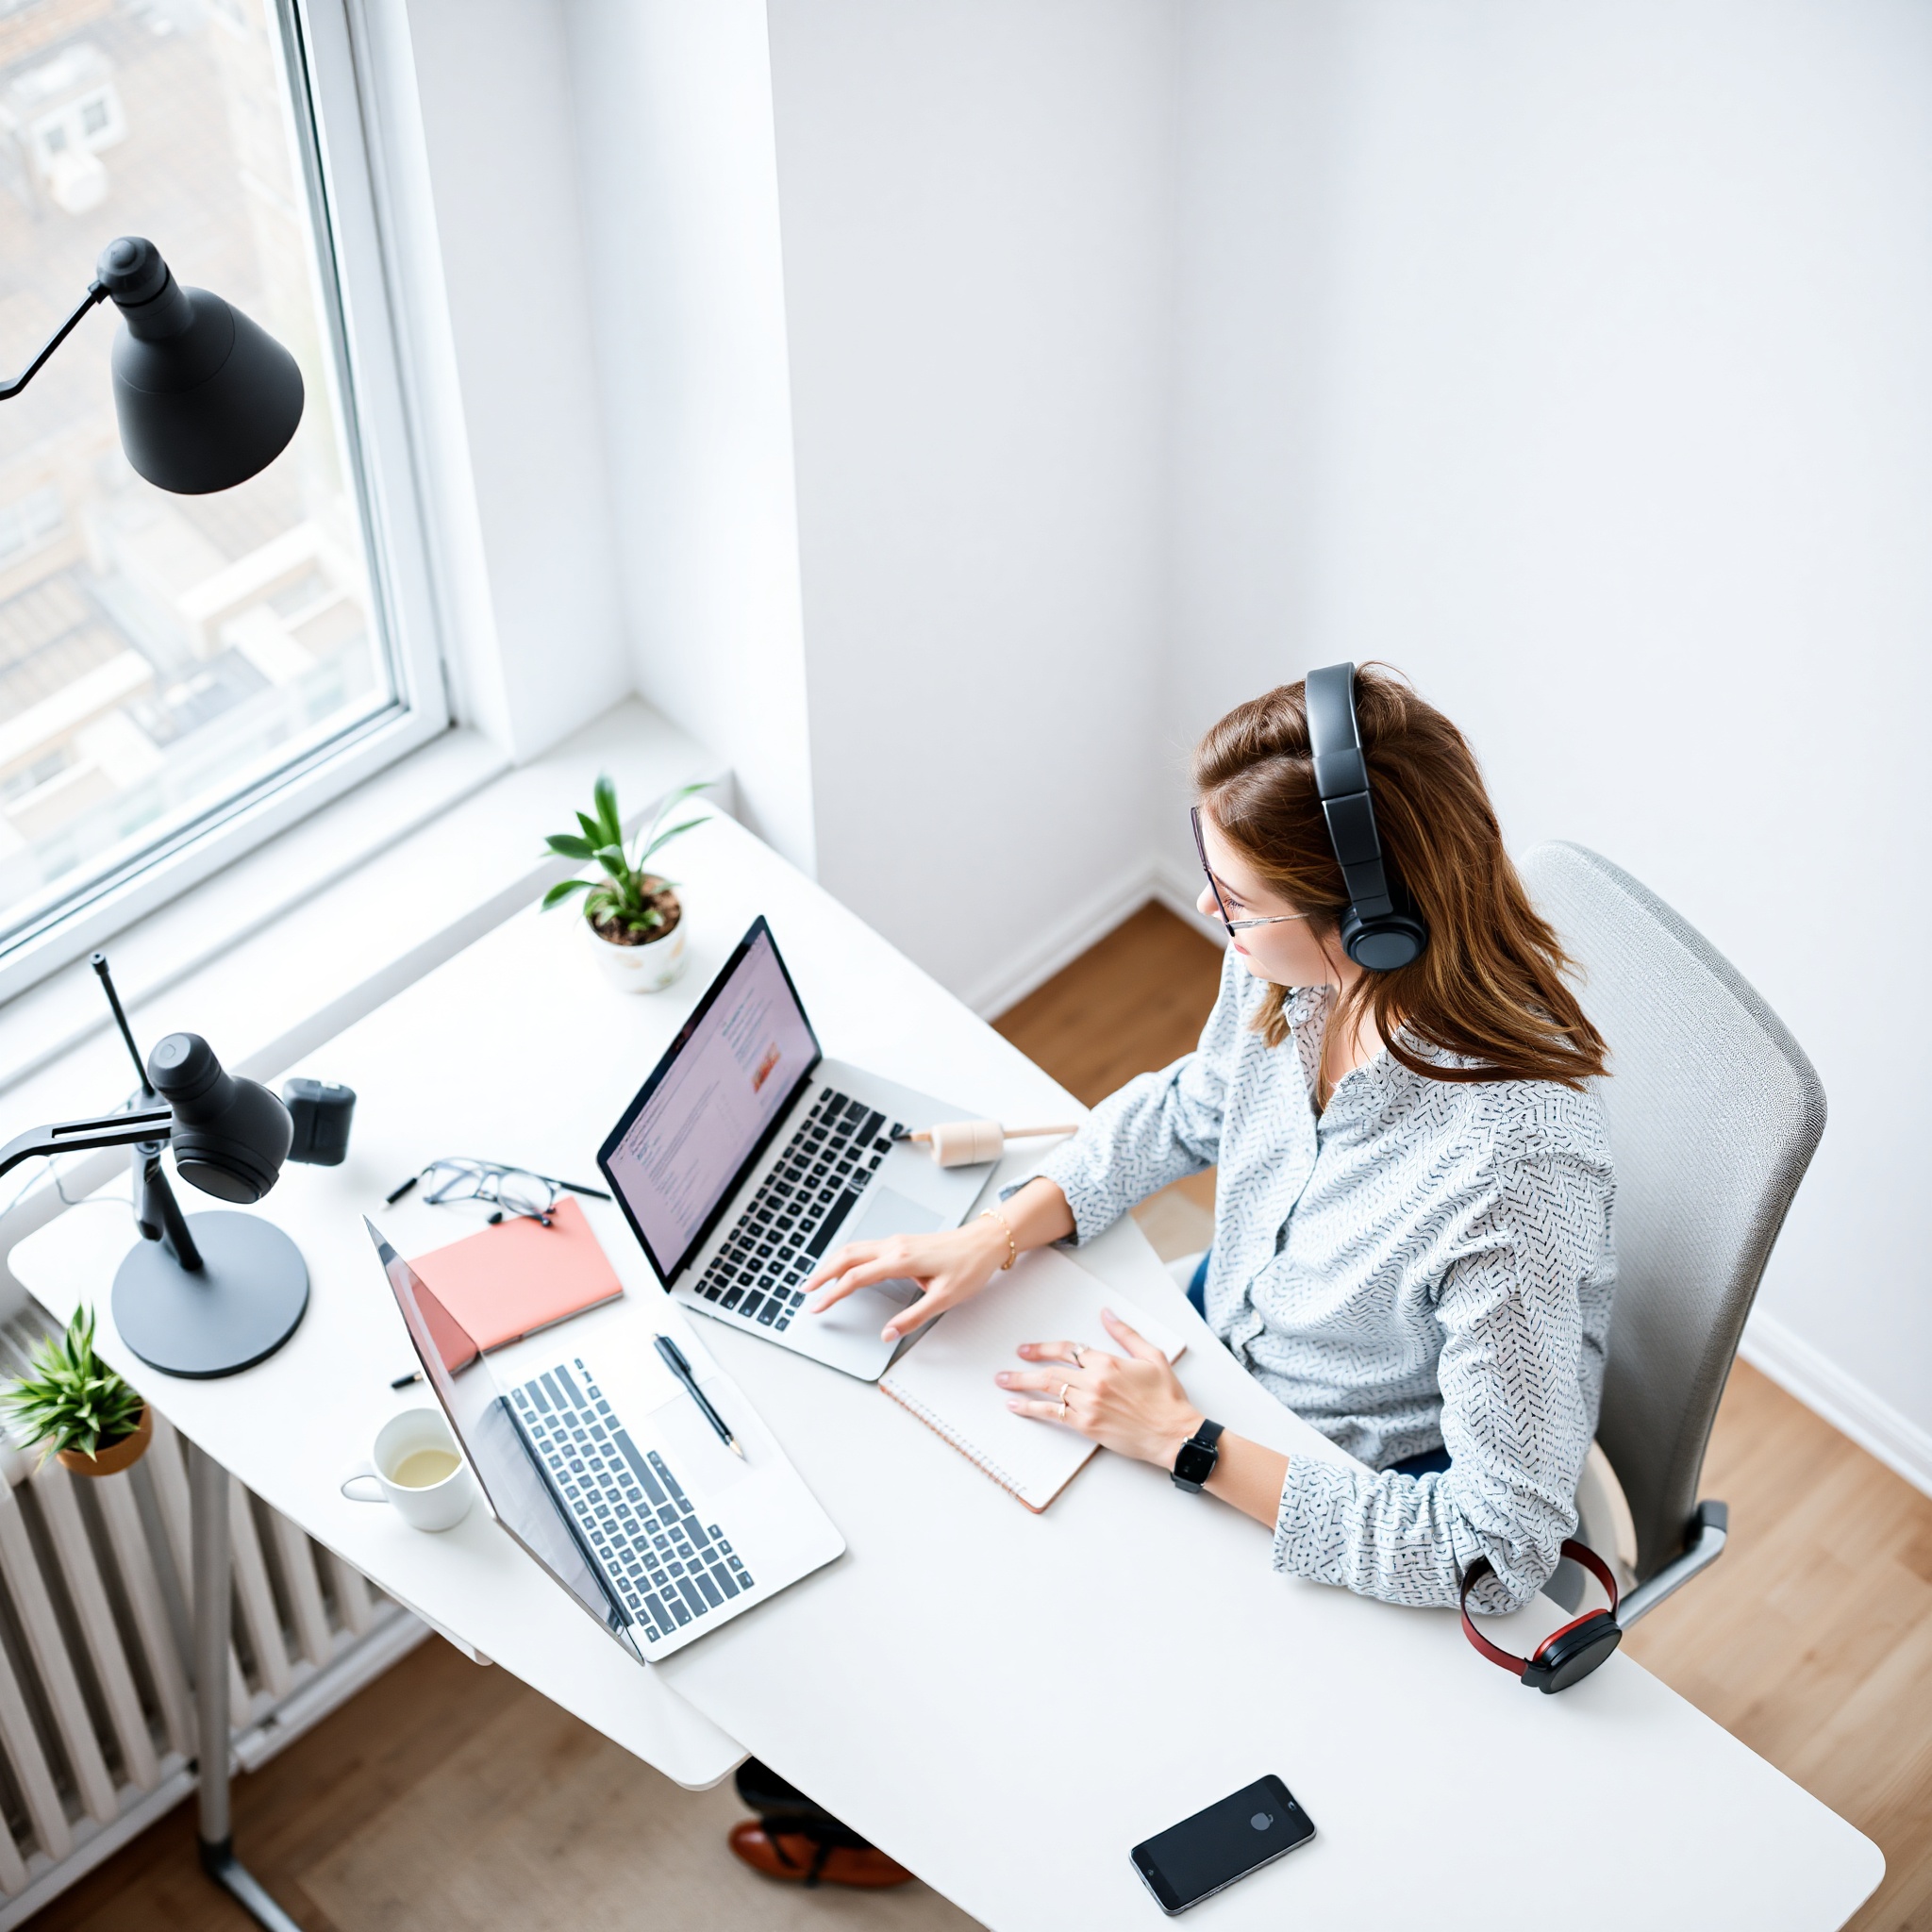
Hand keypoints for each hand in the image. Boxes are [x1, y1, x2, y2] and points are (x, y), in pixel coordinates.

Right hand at [802, 1216, 1011, 1342]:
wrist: (986, 1241)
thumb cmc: (969, 1267)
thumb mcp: (944, 1299)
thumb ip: (912, 1318)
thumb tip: (887, 1334)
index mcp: (901, 1260)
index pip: (856, 1278)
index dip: (833, 1294)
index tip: (817, 1306)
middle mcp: (894, 1246)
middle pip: (847, 1256)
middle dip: (822, 1273)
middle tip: (804, 1290)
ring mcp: (897, 1241)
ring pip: (855, 1248)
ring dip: (833, 1263)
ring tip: (818, 1279)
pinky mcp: (902, 1242)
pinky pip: (866, 1247)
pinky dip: (848, 1258)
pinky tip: (846, 1268)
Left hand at [997, 1310, 1202, 1470]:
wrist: (1172, 1432)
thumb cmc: (1166, 1397)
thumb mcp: (1152, 1356)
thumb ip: (1126, 1334)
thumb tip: (1106, 1314)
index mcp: (1107, 1362)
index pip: (1068, 1349)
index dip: (1044, 1348)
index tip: (1026, 1350)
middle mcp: (1094, 1381)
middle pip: (1050, 1370)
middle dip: (1024, 1368)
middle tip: (1004, 1371)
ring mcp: (1088, 1405)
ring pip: (1048, 1391)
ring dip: (1022, 1387)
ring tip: (1003, 1384)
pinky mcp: (1087, 1426)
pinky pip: (1054, 1414)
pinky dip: (1033, 1409)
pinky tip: (1018, 1407)